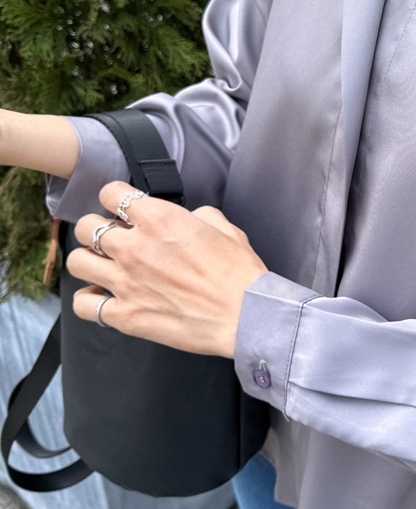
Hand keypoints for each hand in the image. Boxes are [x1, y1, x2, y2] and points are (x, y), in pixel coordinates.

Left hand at [67, 181, 268, 359]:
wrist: (246, 315)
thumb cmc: (240, 275)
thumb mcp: (225, 228)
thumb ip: (198, 216)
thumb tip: (188, 218)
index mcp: (159, 219)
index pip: (111, 193)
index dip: (116, 198)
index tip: (123, 209)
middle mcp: (134, 247)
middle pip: (86, 227)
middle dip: (97, 229)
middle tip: (113, 240)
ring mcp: (125, 282)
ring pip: (76, 261)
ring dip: (89, 261)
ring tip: (104, 268)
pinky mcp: (125, 315)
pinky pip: (83, 304)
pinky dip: (89, 300)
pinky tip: (103, 297)